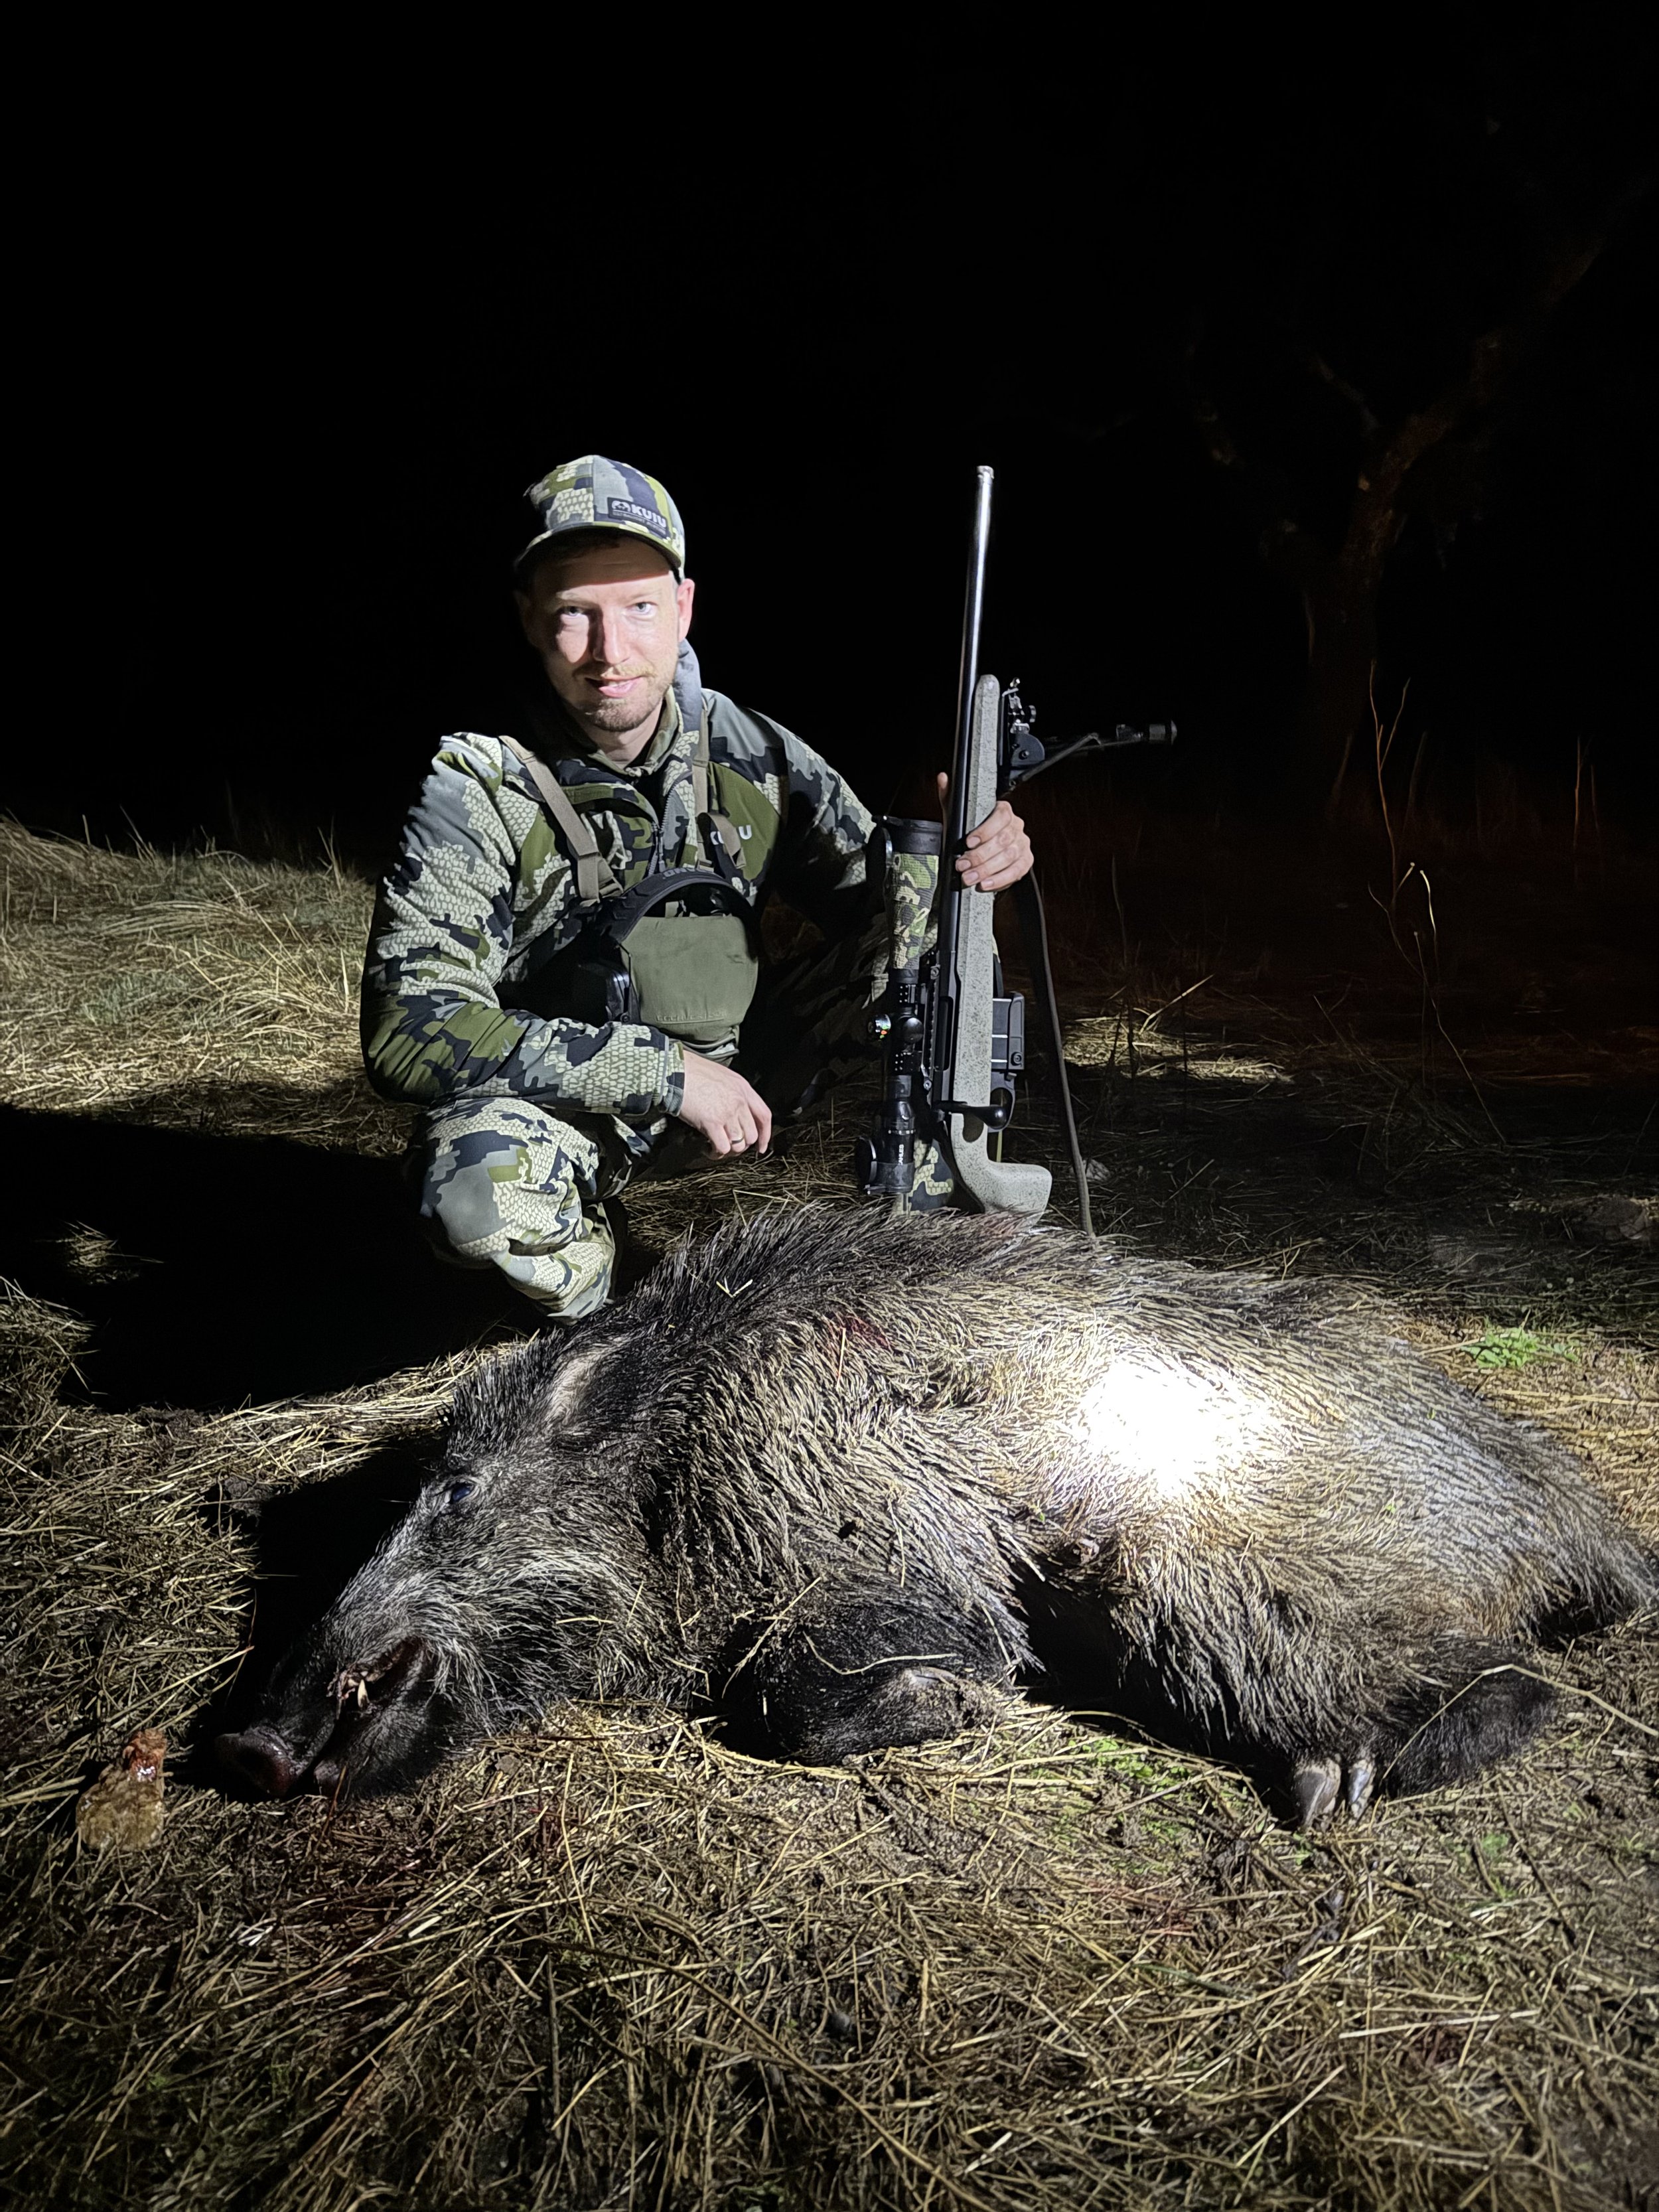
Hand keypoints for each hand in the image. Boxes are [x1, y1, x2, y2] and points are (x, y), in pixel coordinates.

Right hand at [676, 1050, 773, 1156]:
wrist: (675, 1071)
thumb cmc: (692, 1071)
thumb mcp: (722, 1076)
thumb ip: (732, 1093)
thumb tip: (733, 1111)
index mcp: (743, 1088)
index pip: (764, 1116)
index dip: (765, 1135)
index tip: (761, 1145)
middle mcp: (739, 1101)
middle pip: (751, 1134)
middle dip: (742, 1145)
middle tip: (731, 1146)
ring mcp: (727, 1113)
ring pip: (739, 1144)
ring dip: (729, 1150)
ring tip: (717, 1147)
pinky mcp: (712, 1123)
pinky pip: (723, 1147)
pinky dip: (716, 1152)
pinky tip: (708, 1148)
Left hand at [936, 774, 1032, 892]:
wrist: (980, 850)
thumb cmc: (969, 831)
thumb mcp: (957, 813)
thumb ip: (950, 796)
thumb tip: (943, 778)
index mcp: (1004, 811)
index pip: (1001, 816)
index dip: (985, 830)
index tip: (968, 842)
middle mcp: (1016, 827)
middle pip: (1004, 840)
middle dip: (981, 856)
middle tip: (963, 865)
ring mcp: (1022, 844)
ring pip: (1010, 857)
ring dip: (988, 870)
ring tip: (970, 877)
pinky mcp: (1025, 861)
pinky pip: (1017, 871)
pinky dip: (1000, 879)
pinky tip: (986, 884)